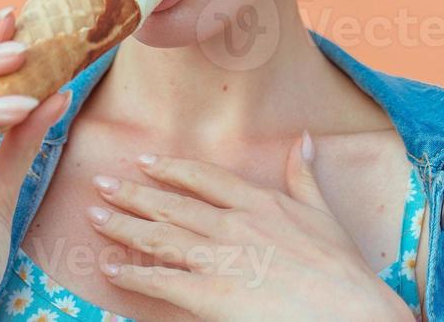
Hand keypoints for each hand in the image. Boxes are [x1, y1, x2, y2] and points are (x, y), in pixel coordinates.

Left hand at [82, 132, 414, 321]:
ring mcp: (219, 258)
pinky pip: (162, 281)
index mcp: (259, 201)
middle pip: (171, 204)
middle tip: (101, 183)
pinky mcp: (210, 295)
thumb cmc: (342, 268)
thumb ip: (304, 176)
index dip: (171, 169)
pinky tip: (111, 267)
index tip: (145, 160)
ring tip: (94, 215)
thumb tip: (303, 138)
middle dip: (132, 193)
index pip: (204, 177)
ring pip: (159, 237)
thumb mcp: (324, 213)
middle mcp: (233, 223)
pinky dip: (133, 274)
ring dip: (123, 226)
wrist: (349, 310)